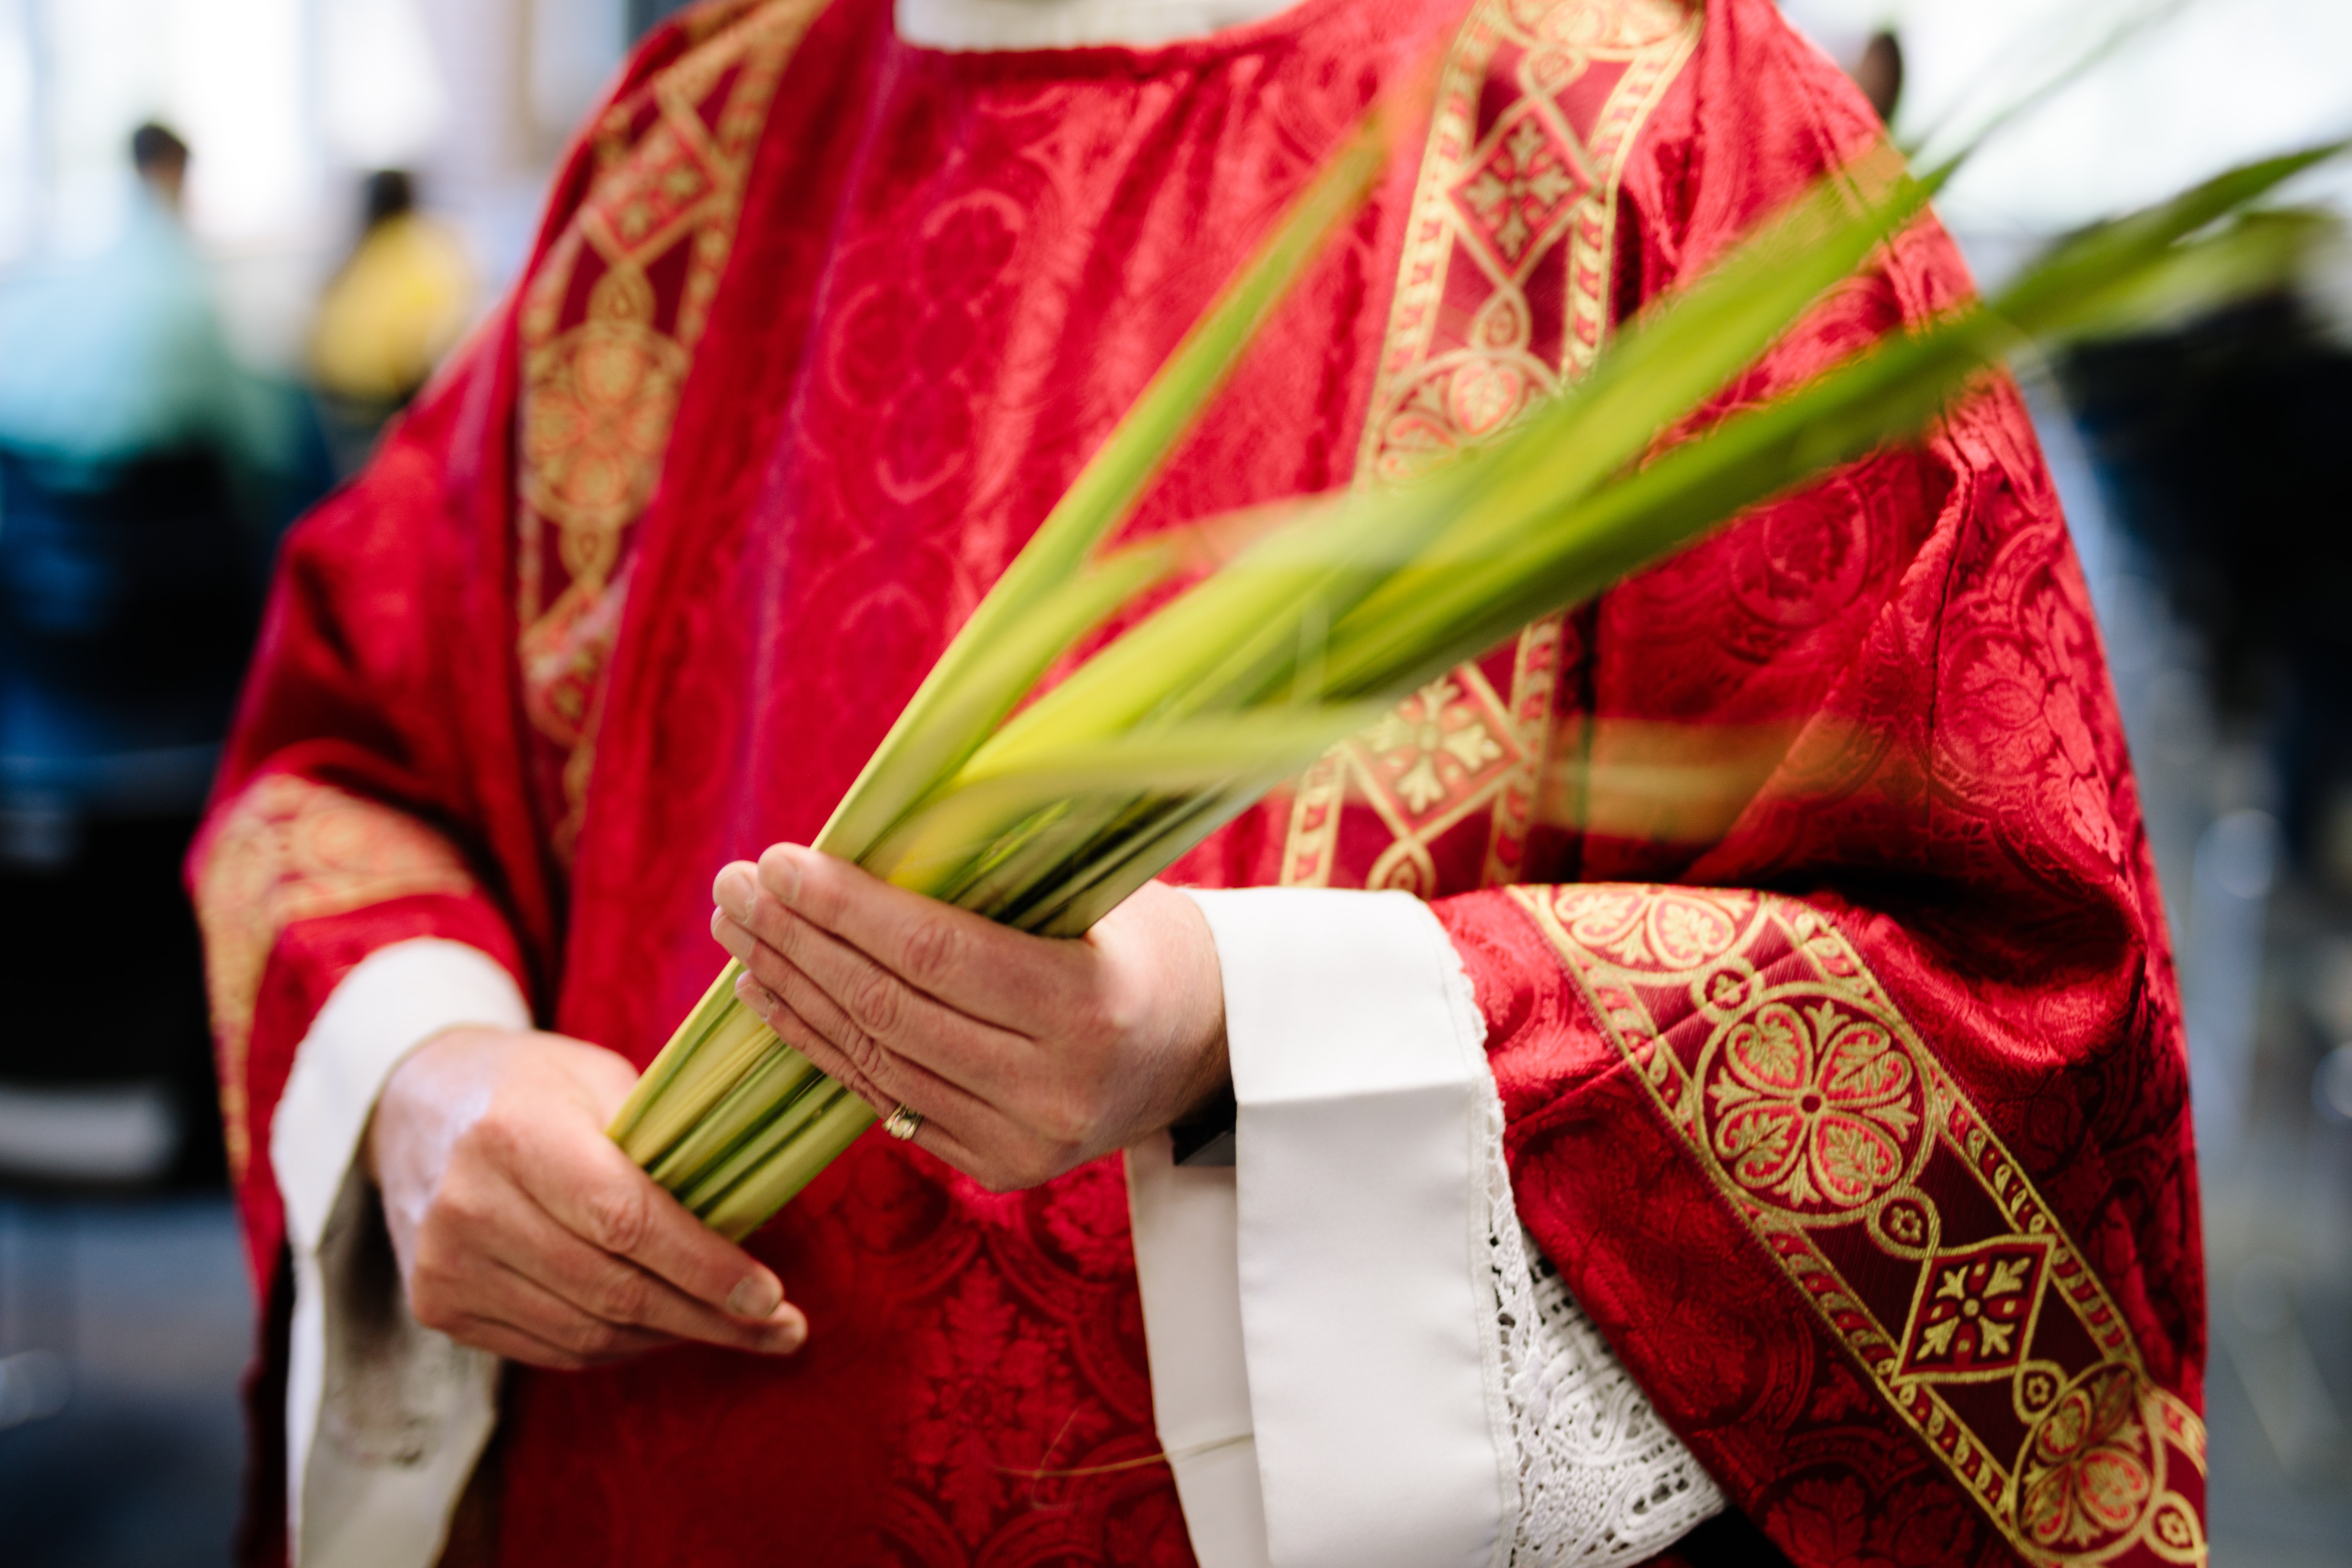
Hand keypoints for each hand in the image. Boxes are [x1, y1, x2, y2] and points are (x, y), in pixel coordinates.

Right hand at [366, 1027, 808, 1369]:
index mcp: (516, 1135)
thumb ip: (664, 1144)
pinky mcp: (439, 1306)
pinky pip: (552, 1348)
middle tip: (781, 1331)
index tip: (772, 1297)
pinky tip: (666, 1330)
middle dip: (711, 1318)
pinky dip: (619, 1345)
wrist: (415, 1105)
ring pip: (587, 1332)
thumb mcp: (599, 1080)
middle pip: (613, 1289)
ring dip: (672, 1338)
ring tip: (736, 1330)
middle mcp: (471, 1207)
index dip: (706, 1267)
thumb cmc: (532, 1085)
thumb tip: (750, 1216)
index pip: (627, 1221)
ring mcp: (447, 1265)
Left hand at [711, 845, 1227, 1192]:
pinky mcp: (993, 1168)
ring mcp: (1019, 1142)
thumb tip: (873, 833)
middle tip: (735, 887)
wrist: (1205, 1046)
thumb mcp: (1099, 892)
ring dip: (792, 992)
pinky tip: (770, 996)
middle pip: (890, 1011)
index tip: (781, 860)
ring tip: (738, 932)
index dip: (849, 909)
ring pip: (873, 1061)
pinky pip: (883, 1099)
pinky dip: (818, 1044)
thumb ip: (1000, 876)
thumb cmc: (1146, 940)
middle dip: (799, 943)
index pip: (937, 955)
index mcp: (1089, 1010)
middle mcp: (1052, 1090)